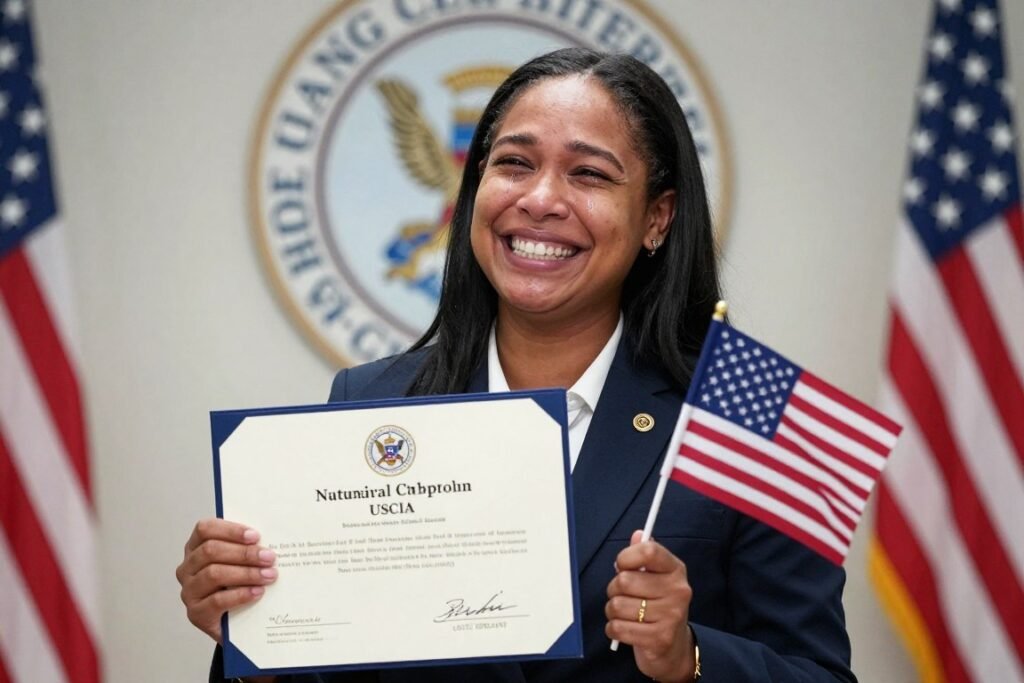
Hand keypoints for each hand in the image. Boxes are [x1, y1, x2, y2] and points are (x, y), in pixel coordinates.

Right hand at [175, 518, 276, 643]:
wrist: (236, 624)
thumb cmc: (238, 584)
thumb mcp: (240, 562)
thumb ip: (247, 548)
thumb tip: (268, 539)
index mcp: (195, 548)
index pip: (205, 529)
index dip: (230, 530)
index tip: (255, 536)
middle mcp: (187, 568)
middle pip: (211, 551)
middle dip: (244, 553)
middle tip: (269, 557)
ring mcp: (189, 591)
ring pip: (214, 574)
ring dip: (246, 573)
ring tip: (268, 575)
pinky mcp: (196, 613)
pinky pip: (217, 600)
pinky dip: (241, 594)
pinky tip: (258, 592)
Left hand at [605, 530, 696, 682]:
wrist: (674, 649)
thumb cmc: (658, 607)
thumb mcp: (654, 579)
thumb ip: (643, 557)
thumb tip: (638, 534)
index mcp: (675, 570)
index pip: (648, 551)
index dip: (626, 556)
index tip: (621, 565)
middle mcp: (678, 590)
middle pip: (624, 580)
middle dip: (614, 590)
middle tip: (622, 596)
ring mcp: (671, 615)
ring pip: (617, 606)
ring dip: (612, 612)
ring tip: (624, 614)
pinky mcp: (659, 638)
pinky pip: (618, 628)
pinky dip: (613, 629)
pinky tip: (624, 629)